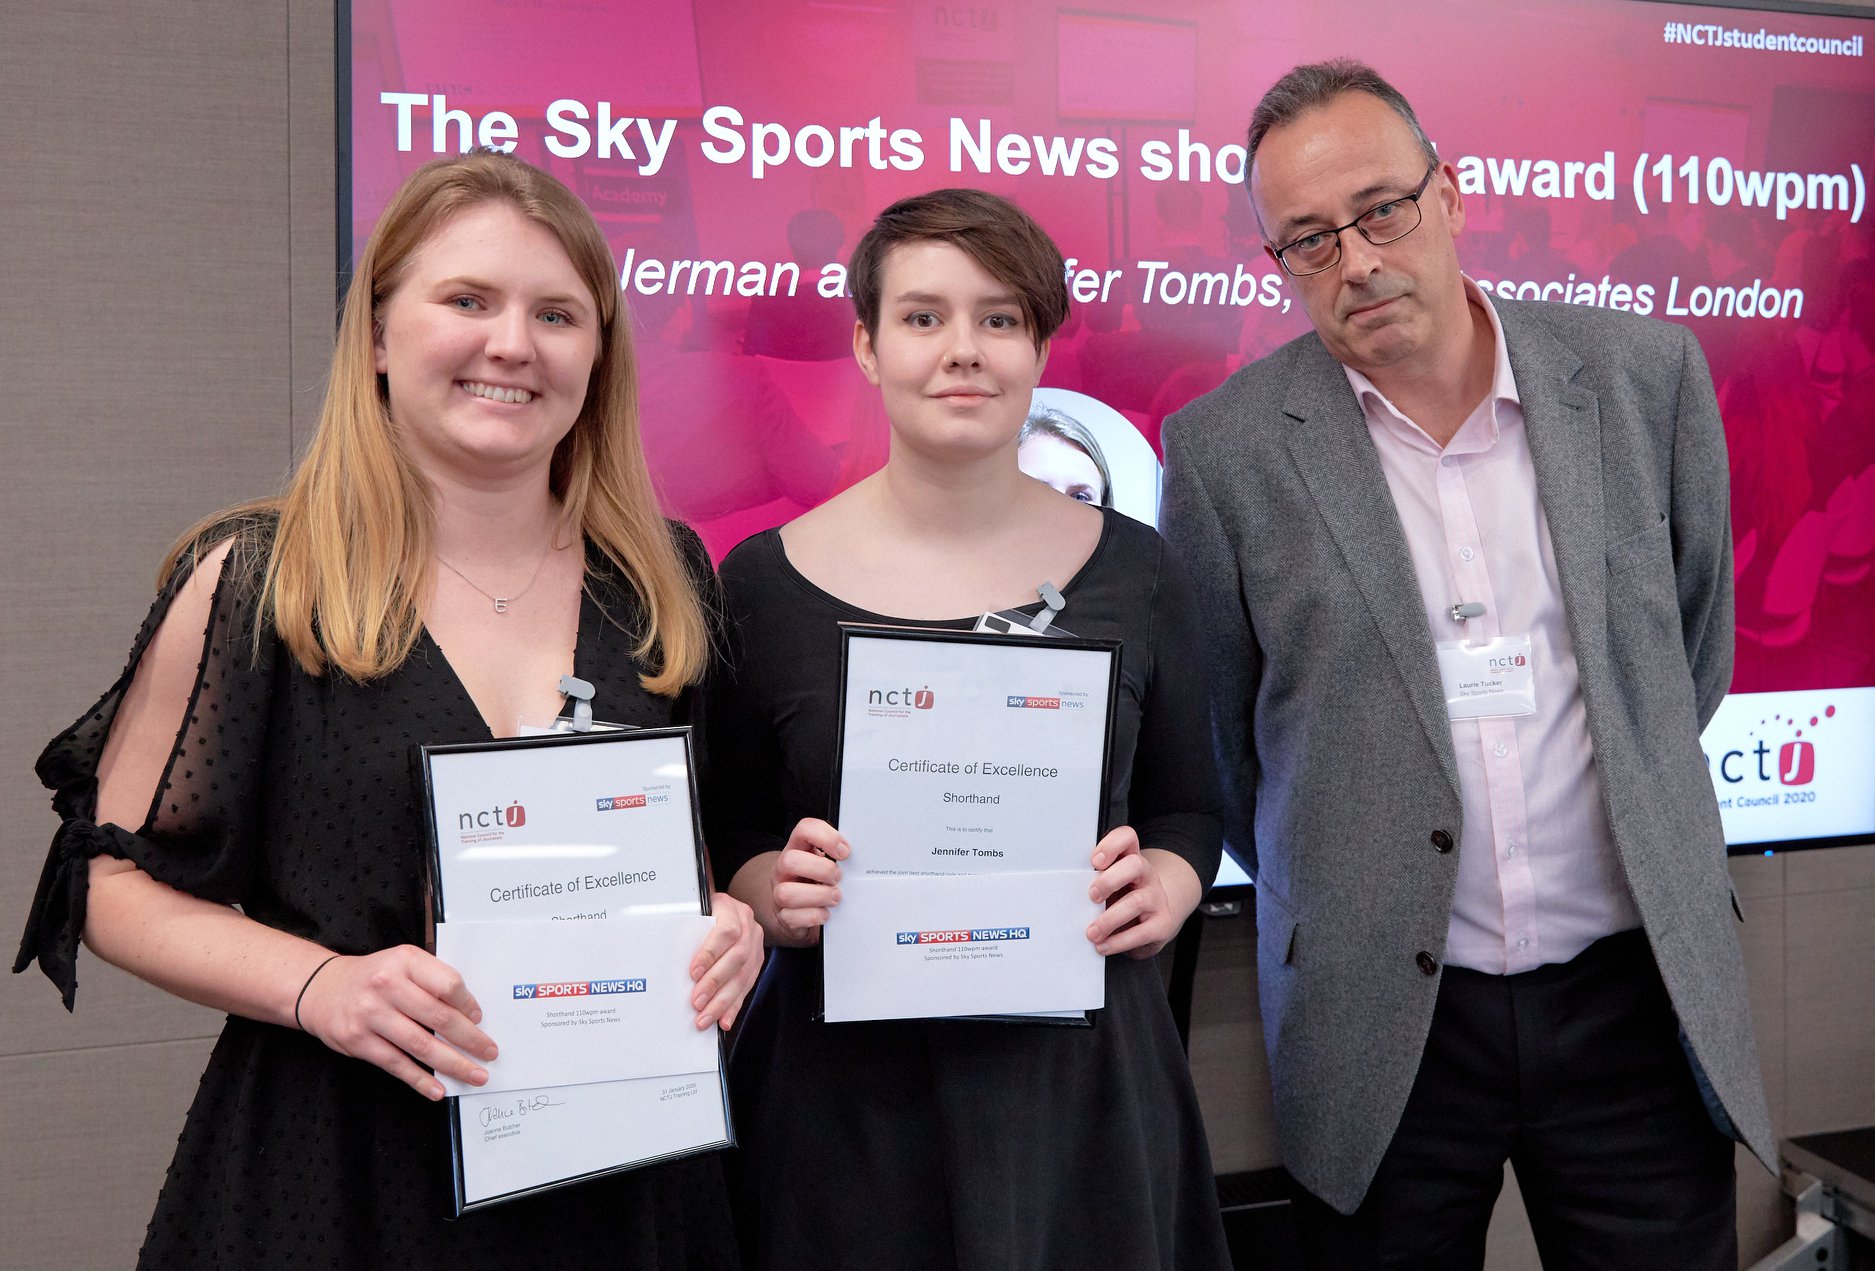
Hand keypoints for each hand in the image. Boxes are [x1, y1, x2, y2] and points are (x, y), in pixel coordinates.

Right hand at [295, 945, 495, 1100]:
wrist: (321, 988)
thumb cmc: (373, 977)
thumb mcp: (402, 963)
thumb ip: (432, 980)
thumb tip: (470, 1012)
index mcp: (405, 961)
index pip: (448, 984)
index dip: (469, 1005)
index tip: (480, 1020)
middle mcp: (387, 986)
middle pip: (439, 1018)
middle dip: (470, 1040)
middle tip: (489, 1053)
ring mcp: (371, 1015)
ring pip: (421, 1045)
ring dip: (453, 1064)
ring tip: (475, 1075)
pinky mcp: (358, 1041)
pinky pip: (396, 1064)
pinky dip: (420, 1080)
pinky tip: (438, 1089)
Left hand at [688, 892, 763, 1029]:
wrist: (723, 907)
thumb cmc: (703, 911)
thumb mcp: (695, 910)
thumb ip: (687, 928)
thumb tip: (667, 955)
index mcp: (731, 909)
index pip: (726, 931)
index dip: (710, 954)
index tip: (693, 973)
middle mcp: (748, 926)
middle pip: (737, 958)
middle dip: (715, 984)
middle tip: (697, 1002)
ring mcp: (755, 944)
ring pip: (744, 976)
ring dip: (724, 1001)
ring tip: (706, 1017)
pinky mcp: (757, 961)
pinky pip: (748, 986)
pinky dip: (734, 1006)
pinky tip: (724, 1019)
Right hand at [769, 818, 847, 946]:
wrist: (803, 912)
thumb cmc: (820, 882)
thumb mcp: (827, 863)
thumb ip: (838, 857)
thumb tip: (860, 860)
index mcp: (798, 848)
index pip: (804, 829)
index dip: (826, 837)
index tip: (845, 852)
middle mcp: (784, 869)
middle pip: (790, 861)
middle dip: (821, 870)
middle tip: (838, 878)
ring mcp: (779, 893)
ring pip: (787, 893)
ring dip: (819, 896)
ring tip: (835, 897)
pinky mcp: (783, 916)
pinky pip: (792, 917)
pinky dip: (814, 916)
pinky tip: (826, 913)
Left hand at [1086, 826, 1181, 959]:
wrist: (1153, 925)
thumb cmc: (1121, 901)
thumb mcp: (1108, 887)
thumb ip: (1092, 883)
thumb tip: (1064, 894)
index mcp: (1130, 860)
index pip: (1127, 838)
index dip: (1111, 845)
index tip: (1094, 861)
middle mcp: (1147, 875)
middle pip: (1135, 864)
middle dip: (1109, 880)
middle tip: (1091, 896)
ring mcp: (1157, 898)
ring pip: (1137, 901)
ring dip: (1109, 919)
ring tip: (1092, 932)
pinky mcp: (1162, 924)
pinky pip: (1142, 933)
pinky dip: (1119, 941)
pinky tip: (1103, 945)